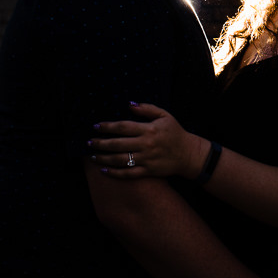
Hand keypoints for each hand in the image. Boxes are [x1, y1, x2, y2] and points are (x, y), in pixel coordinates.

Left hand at [90, 103, 208, 178]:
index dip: (108, 126)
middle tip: (89, 142)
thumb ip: (147, 109)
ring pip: (120, 159)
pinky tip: (104, 170)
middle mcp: (146, 144)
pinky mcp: (148, 171)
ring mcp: (146, 159)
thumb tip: (129, 104)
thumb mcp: (164, 116)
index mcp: (149, 129)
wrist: (188, 154)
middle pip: (117, 144)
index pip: (123, 127)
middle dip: (101, 143)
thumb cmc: (175, 132)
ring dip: (104, 158)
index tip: (96, 126)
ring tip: (93, 155)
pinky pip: (128, 173)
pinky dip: (114, 173)